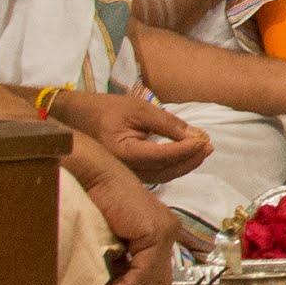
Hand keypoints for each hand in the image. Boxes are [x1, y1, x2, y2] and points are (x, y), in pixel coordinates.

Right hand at [58, 85, 208, 184]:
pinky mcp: (129, 173)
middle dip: (190, 160)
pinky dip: (174, 166)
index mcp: (123, 153)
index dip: (185, 149)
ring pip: (163, 176)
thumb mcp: (137, 108)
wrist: (75, 119)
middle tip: (209, 146)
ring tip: (204, 149)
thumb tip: (193, 135)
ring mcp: (126, 174)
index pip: (161, 156)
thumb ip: (165, 122)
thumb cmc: (105, 109)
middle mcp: (124, 170)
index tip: (204, 140)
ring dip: (186, 164)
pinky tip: (187, 155)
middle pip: (166, 171)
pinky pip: (157, 174)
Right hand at [61, 134, 174, 284]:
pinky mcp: (155, 232)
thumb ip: (120, 258)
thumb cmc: (97, 200)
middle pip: (162, 278)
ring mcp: (165, 231)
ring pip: (152, 277)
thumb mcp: (113, 237)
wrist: (94, 177)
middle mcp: (168, 230)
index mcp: (161, 230)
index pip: (159, 270)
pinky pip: (143, 270)